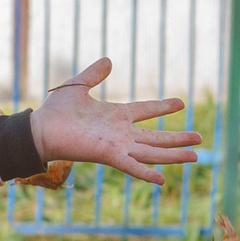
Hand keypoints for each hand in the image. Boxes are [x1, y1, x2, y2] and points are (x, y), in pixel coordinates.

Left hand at [27, 58, 201, 186]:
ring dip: (173, 155)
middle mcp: (119, 134)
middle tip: (200, 139)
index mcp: (115, 116)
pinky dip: (146, 174)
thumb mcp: (78, 86)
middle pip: (155, 137)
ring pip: (151, 152)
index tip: (180, 103)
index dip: (162, 107)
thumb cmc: (55, 112)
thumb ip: (94, 74)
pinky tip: (163, 180)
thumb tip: (108, 60)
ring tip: (195, 156)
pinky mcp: (109, 156)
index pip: (145, 110)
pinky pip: (132, 167)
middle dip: (177, 139)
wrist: (39, 129)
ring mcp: (116, 146)